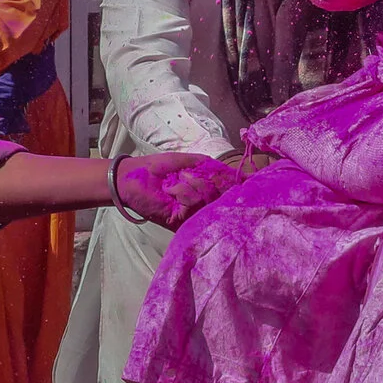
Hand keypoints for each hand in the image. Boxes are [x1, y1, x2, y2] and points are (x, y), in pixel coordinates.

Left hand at [115, 152, 244, 228]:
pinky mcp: (182, 221)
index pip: (231, 189)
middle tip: (186, 175)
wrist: (133, 177)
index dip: (239, 184)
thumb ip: (216, 168)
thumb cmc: (159, 167)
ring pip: (208, 198)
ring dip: (191, 184)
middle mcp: (203, 203)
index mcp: (207, 189)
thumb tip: (243, 176)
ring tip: (175, 183)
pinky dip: (183, 192)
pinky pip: (194, 204)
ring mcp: (193, 213)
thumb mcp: (192, 162)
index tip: (249, 179)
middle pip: (223, 194)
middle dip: (207, 180)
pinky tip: (171, 191)